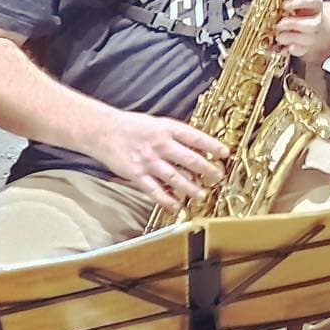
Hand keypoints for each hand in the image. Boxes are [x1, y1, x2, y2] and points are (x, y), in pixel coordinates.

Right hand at [90, 109, 229, 212]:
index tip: (225, 154)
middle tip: (218, 177)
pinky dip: (167, 200)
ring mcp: (149, 161)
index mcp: (168, 129)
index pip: (196, 137)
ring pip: (175, 177)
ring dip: (191, 188)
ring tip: (202, 195)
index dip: (212, 146)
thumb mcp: (158, 124)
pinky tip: (177, 206)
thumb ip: (176, 136)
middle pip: (189, 159)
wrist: (103, 131)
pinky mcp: (137, 174)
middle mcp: (160, 145)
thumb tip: (197, 148)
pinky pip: (155, 190)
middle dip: (207, 170)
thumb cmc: (133, 126)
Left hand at [276, 0, 325, 57]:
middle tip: (280, 24)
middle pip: (313, 24)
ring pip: (307, 39)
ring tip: (278, 36)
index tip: (286, 4)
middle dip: (294, 24)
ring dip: (290, 38)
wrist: (313, 28)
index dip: (300, 3)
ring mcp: (311, 35)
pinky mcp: (305, 47)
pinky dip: (290, 50)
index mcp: (314, 5)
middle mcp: (315, 20)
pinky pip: (300, 51)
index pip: (313, 2)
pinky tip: (281, 48)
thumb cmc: (298, 11)